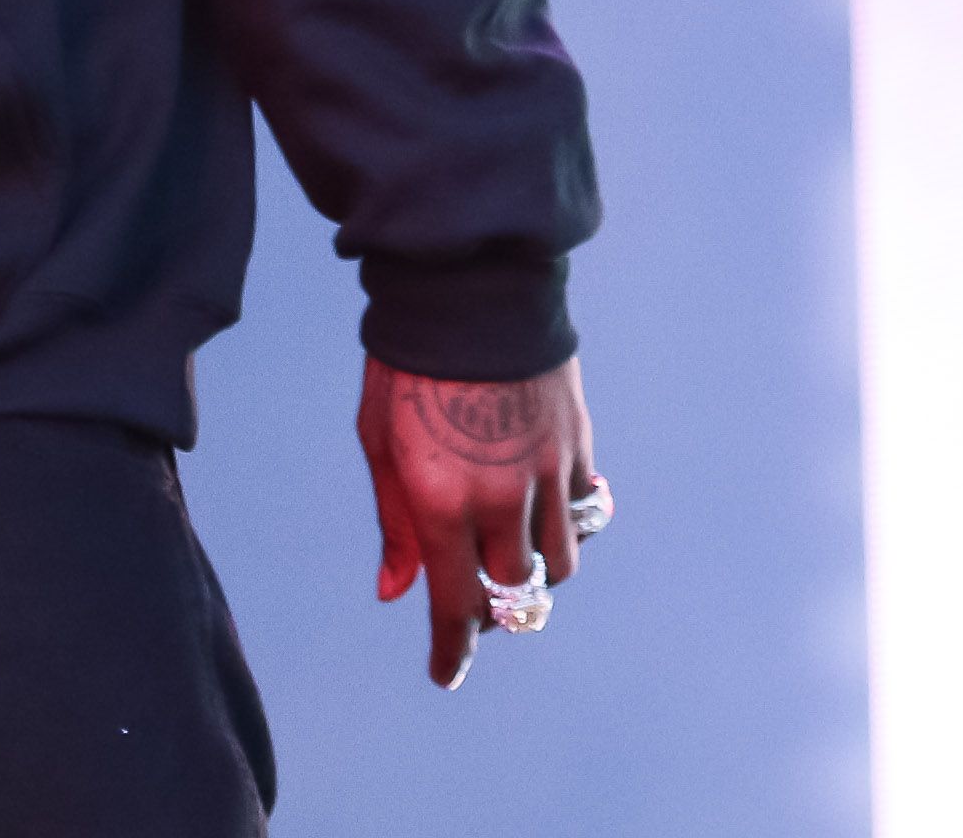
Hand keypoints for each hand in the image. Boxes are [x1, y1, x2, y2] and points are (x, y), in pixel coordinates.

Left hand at [359, 355, 599, 689]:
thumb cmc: (406, 365)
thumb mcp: (380, 442)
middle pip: (512, 592)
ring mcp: (545, 473)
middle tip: (472, 595)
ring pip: (558, 562)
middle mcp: (499, 497)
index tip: (445, 673)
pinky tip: (542, 505)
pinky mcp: (575, 445)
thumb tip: (396, 591)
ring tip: (510, 549)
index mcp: (440, 501)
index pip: (454, 605)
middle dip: (492, 608)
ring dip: (534, 570)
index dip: (450, 650)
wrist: (467, 289)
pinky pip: (583, 510)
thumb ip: (394, 523)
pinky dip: (565, 521)